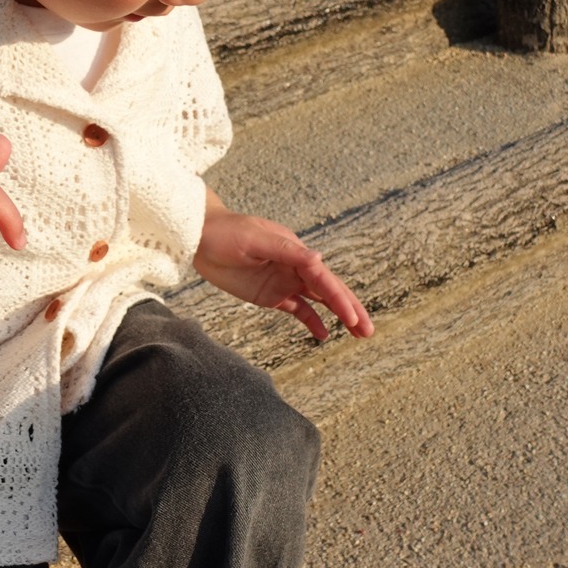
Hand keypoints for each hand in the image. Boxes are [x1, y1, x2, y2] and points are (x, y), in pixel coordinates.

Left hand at [193, 203, 372, 342]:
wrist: (199, 236)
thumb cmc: (226, 232)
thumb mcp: (253, 239)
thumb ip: (283, 250)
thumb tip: (318, 258)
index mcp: (293, 250)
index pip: (322, 277)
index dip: (339, 298)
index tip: (352, 318)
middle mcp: (294, 266)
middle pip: (328, 290)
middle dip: (350, 309)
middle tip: (368, 330)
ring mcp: (284, 281)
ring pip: (318, 301)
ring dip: (338, 316)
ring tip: (358, 334)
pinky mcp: (271, 294)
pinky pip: (297, 309)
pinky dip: (312, 321)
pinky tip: (323, 335)